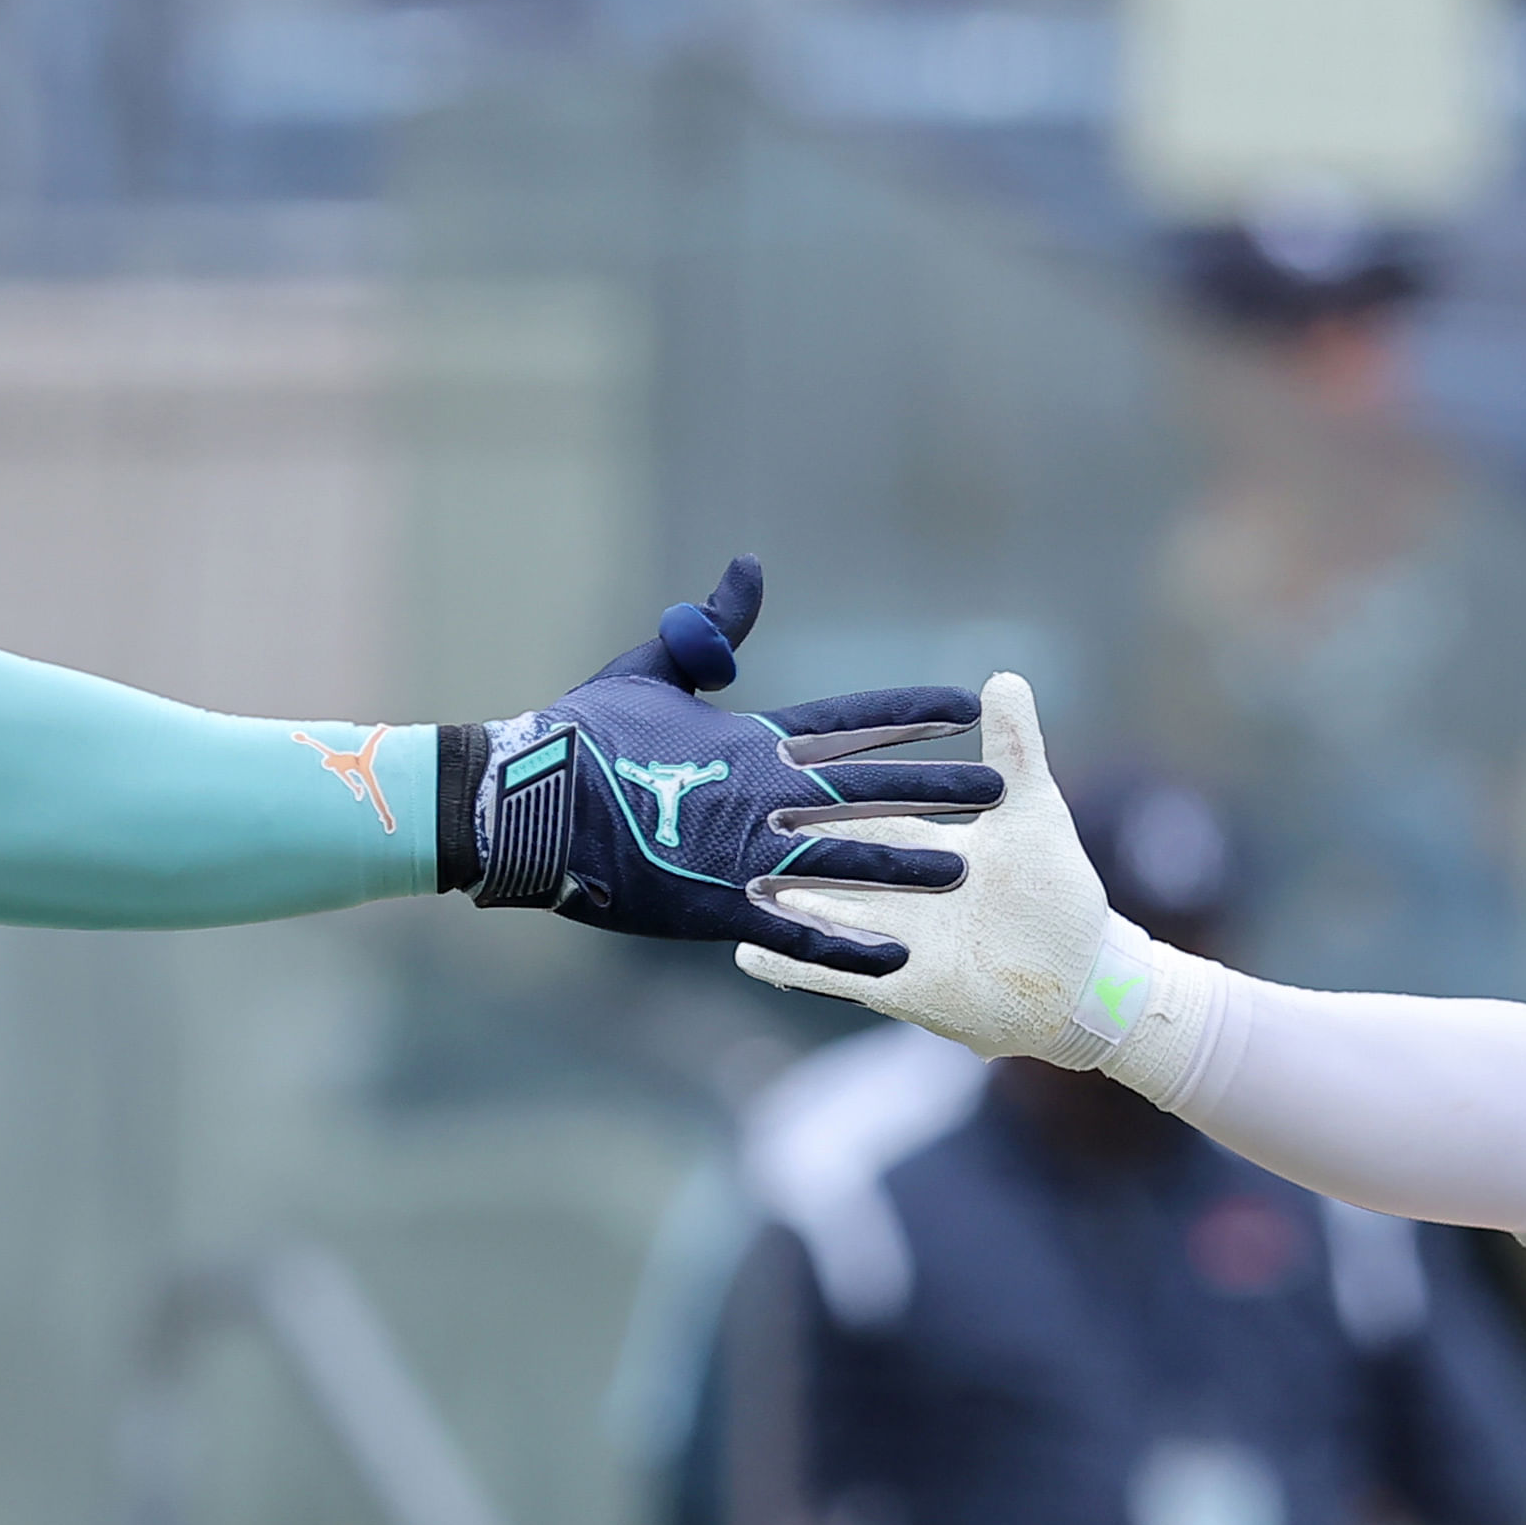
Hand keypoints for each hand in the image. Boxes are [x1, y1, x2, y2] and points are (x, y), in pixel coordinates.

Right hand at [468, 557, 994, 973]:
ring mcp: (741, 852)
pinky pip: (795, 930)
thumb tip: (751, 566)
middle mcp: (760, 793)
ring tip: (969, 867)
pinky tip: (898, 958)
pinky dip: (846, 945)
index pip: (850, 722)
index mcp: (750, 739)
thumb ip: (709, 629)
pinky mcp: (715, 906)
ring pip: (847, 858)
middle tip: (998, 789)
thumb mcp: (652, 670)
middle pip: (870, 789)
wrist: (527, 804)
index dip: (910, 716)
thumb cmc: (581, 734)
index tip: (965, 706)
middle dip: (938, 788)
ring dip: (911, 863)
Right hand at [735, 676, 1187, 1086]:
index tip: (776, 751)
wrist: (1081, 981)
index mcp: (913, 844)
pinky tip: (745, 952)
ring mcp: (889, 938)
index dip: (824, 784)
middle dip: (788, 836)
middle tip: (734, 810)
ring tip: (726, 877)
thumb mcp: (1034, 809)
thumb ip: (1015, 746)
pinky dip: (791, 964)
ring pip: (818, 912)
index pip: (859, 805)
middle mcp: (891, 890)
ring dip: (776, 896)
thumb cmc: (1056, 892)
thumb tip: (1004, 675)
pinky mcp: (895, 987)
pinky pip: (831, 975)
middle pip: (827, 856)